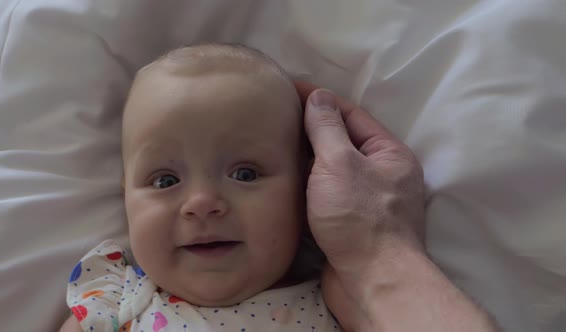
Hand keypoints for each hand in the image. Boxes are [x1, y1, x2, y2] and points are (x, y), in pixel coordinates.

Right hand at [296, 81, 425, 328]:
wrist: (372, 282)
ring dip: (307, 159)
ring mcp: (366, 201)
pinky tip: (284, 180)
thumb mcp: (340, 163)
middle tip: (276, 116)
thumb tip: (319, 97)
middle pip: (342, 142)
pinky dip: (307, 185)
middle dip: (311, 129)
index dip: (320, 99)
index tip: (290, 88)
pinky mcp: (350, 224)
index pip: (351, 114)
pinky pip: (326, 195)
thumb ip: (328, 128)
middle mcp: (381, 175)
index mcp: (388, 154)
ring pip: (332, 171)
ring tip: (273, 144)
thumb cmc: (359, 219)